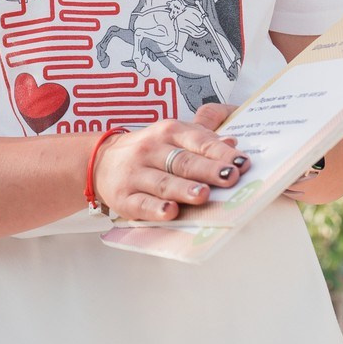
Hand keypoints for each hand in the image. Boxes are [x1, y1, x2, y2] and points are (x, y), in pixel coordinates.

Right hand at [92, 105, 248, 220]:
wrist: (101, 161)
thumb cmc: (150, 150)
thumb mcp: (174, 135)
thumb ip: (203, 138)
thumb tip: (232, 143)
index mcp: (169, 132)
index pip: (198, 140)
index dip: (220, 153)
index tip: (242, 163)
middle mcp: (151, 150)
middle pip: (183, 161)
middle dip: (207, 170)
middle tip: (229, 177)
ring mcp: (136, 174)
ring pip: (163, 182)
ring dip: (184, 189)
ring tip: (203, 195)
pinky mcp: (124, 197)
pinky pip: (141, 203)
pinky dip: (155, 208)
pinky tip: (170, 211)